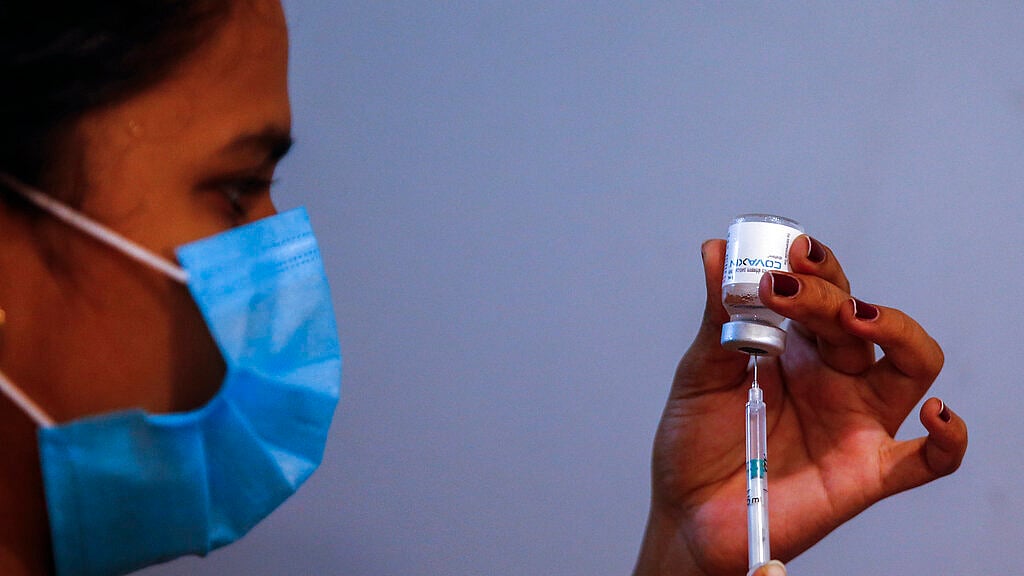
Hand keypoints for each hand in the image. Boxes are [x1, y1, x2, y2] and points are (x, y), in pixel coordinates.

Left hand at [633, 236, 967, 575]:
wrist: (687, 513)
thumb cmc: (695, 443)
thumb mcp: (700, 373)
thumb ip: (717, 316)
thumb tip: (715, 249)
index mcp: (797, 349)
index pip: (825, 294)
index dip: (816, 270)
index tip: (790, 252)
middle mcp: (834, 378)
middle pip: (859, 319)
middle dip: (828, 293)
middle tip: (789, 283)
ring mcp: (854, 422)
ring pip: (912, 366)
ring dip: (896, 331)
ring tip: (856, 316)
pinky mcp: (866, 472)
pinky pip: (928, 460)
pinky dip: (949, 438)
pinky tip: (939, 414)